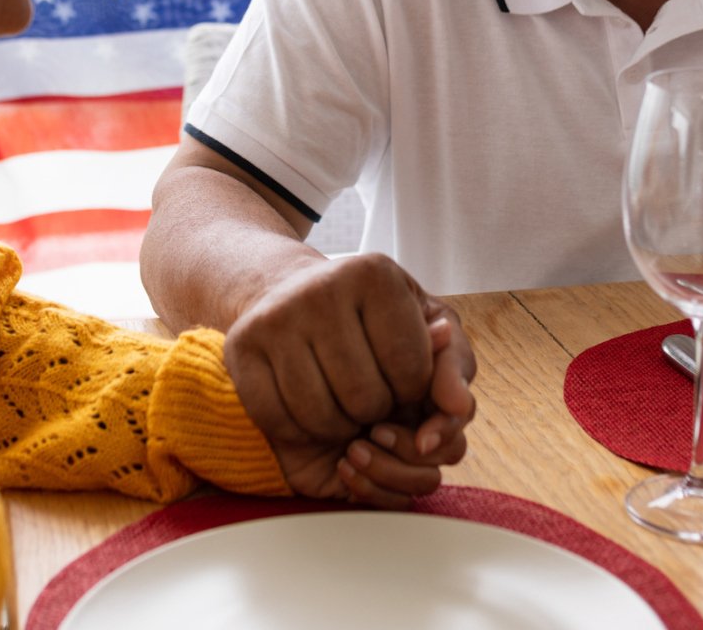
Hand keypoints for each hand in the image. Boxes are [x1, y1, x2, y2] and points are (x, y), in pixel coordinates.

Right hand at [230, 258, 477, 506]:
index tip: (399, 375)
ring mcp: (276, 317)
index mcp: (374, 273)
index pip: (412, 369)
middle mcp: (321, 288)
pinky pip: (278, 420)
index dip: (412, 389)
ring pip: (322, 415)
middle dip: (376, 410)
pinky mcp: (241, 347)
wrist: (291, 292)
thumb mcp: (422, 325)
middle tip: (369, 393)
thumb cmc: (370, 317)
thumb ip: (454, 366)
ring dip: (339, 426)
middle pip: (367, 397)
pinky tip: (308, 406)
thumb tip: (460, 409)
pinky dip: (299, 430)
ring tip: (342, 403)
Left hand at [331, 308, 476, 507]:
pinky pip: (396, 501)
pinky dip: (372, 488)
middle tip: (374, 428)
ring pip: (427, 480)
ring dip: (390, 468)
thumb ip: (418, 334)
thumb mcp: (382, 311)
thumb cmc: (337, 320)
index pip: (461, 405)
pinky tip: (343, 466)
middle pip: (451, 449)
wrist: (289, 340)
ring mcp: (401, 449)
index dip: (447, 412)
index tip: (424, 404)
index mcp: (433, 375)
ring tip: (352, 450)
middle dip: (410, 444)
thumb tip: (449, 349)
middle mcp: (425, 416)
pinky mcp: (377, 477)